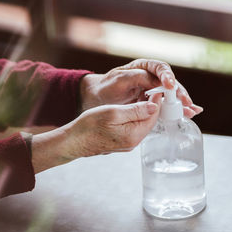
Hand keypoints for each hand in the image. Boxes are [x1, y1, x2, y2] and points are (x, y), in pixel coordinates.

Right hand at [31, 95, 161, 172]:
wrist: (74, 141)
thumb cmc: (89, 126)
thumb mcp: (113, 113)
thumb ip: (135, 110)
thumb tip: (154, 106)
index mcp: (133, 135)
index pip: (153, 115)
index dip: (156, 100)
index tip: (156, 88)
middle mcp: (134, 142)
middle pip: (150, 121)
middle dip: (152, 105)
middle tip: (151, 90)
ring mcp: (129, 143)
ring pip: (143, 124)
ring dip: (144, 111)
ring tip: (143, 96)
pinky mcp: (123, 142)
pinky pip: (135, 128)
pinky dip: (136, 117)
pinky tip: (132, 108)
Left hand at [81, 59, 202, 117]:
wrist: (96, 100)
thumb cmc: (105, 88)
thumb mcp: (118, 80)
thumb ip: (136, 78)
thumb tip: (156, 81)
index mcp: (143, 67)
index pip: (160, 68)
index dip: (167, 76)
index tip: (170, 85)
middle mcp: (151, 78)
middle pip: (170, 83)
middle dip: (179, 93)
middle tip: (185, 102)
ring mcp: (153, 91)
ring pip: (171, 95)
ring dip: (182, 103)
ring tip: (192, 110)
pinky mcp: (152, 103)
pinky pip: (166, 106)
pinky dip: (177, 110)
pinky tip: (189, 114)